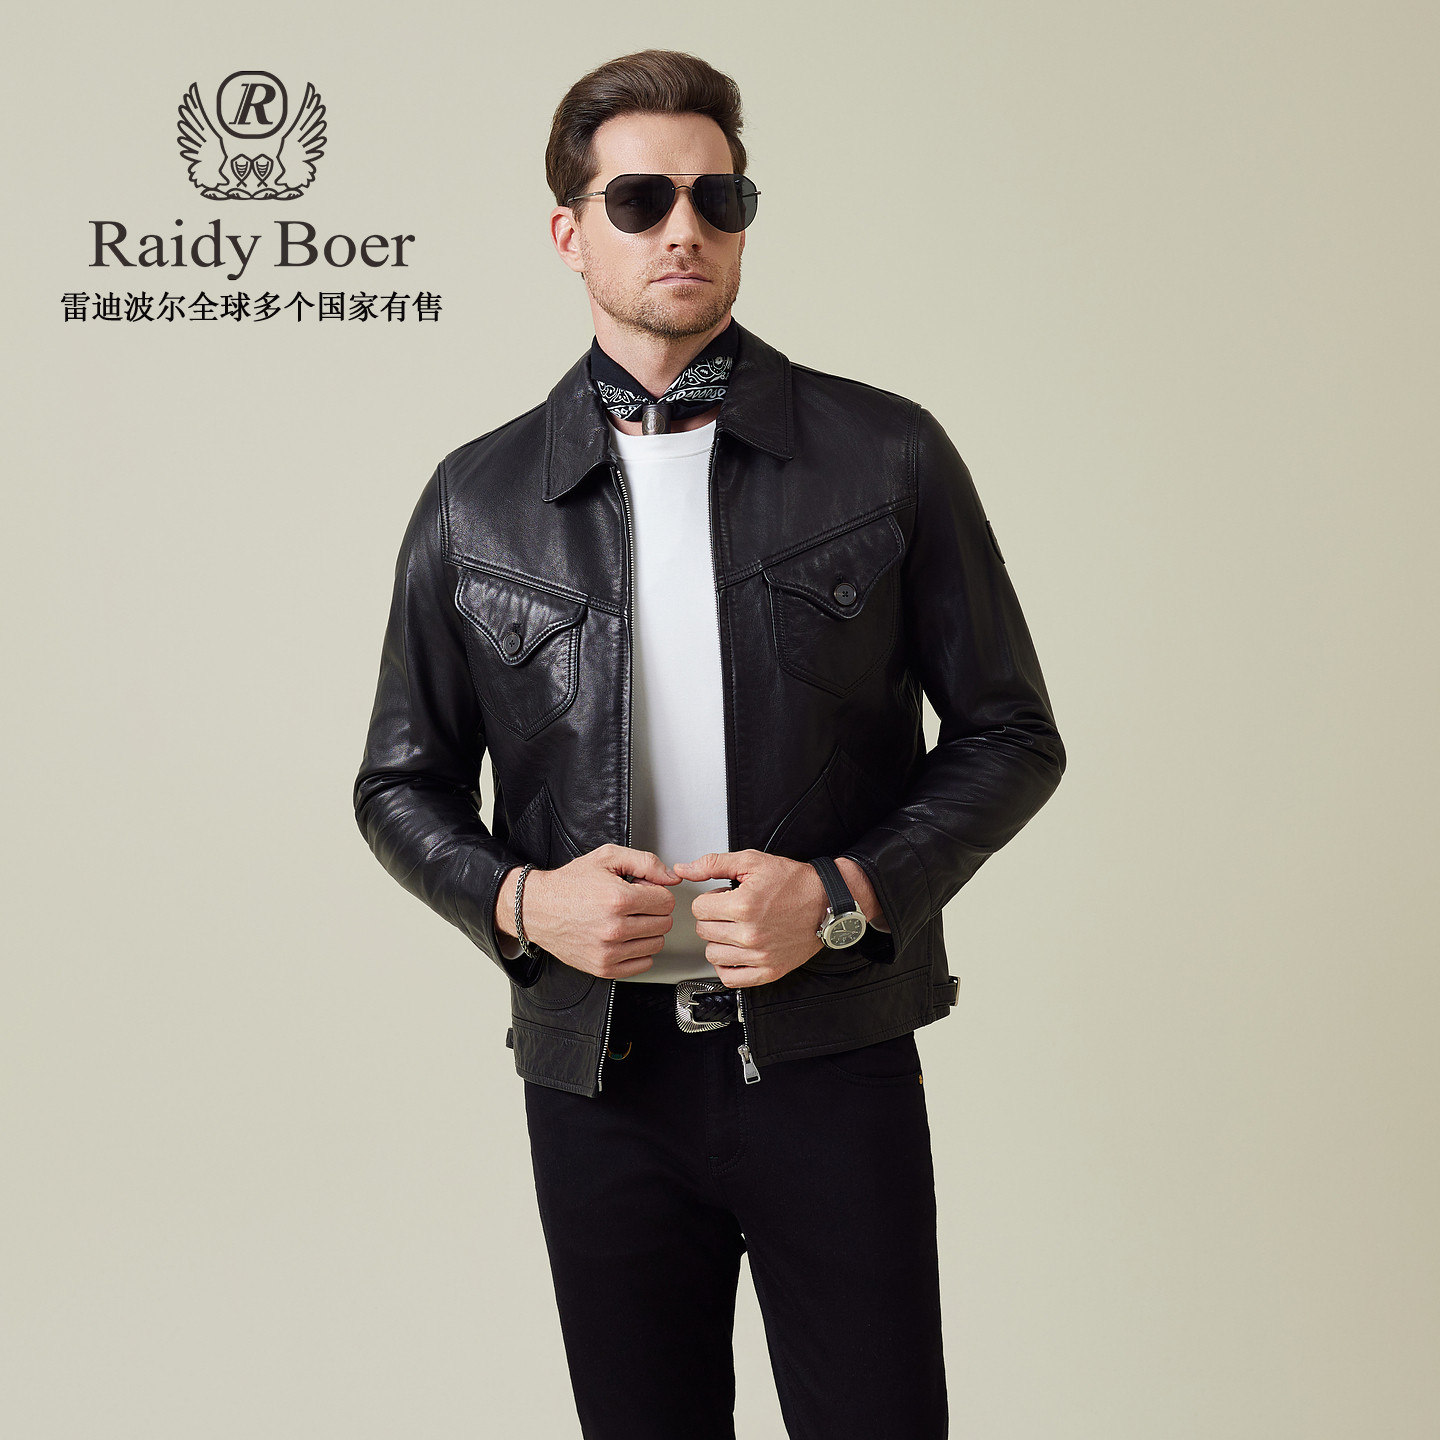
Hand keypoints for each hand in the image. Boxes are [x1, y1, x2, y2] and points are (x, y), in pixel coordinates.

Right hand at [495, 845, 680, 978]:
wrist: (538, 908)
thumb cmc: (570, 884)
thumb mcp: (607, 858)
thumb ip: (645, 862)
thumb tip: (672, 877)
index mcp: (618, 899)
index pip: (666, 901)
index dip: (656, 892)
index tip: (642, 890)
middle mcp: (614, 928)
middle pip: (664, 923)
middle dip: (653, 911)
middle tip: (634, 904)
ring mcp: (608, 952)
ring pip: (656, 944)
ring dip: (647, 931)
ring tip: (627, 919)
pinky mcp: (603, 968)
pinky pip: (643, 964)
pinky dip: (639, 951)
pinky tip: (625, 938)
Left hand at [670, 850, 829, 987]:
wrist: (827, 903)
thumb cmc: (794, 883)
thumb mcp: (753, 862)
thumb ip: (713, 863)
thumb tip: (684, 869)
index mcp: (744, 906)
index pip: (699, 908)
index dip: (710, 899)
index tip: (723, 896)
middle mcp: (750, 934)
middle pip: (703, 930)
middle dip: (713, 917)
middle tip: (731, 910)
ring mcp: (759, 956)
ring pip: (712, 954)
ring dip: (718, 940)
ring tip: (735, 929)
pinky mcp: (769, 971)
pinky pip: (730, 978)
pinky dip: (727, 967)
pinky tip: (735, 951)